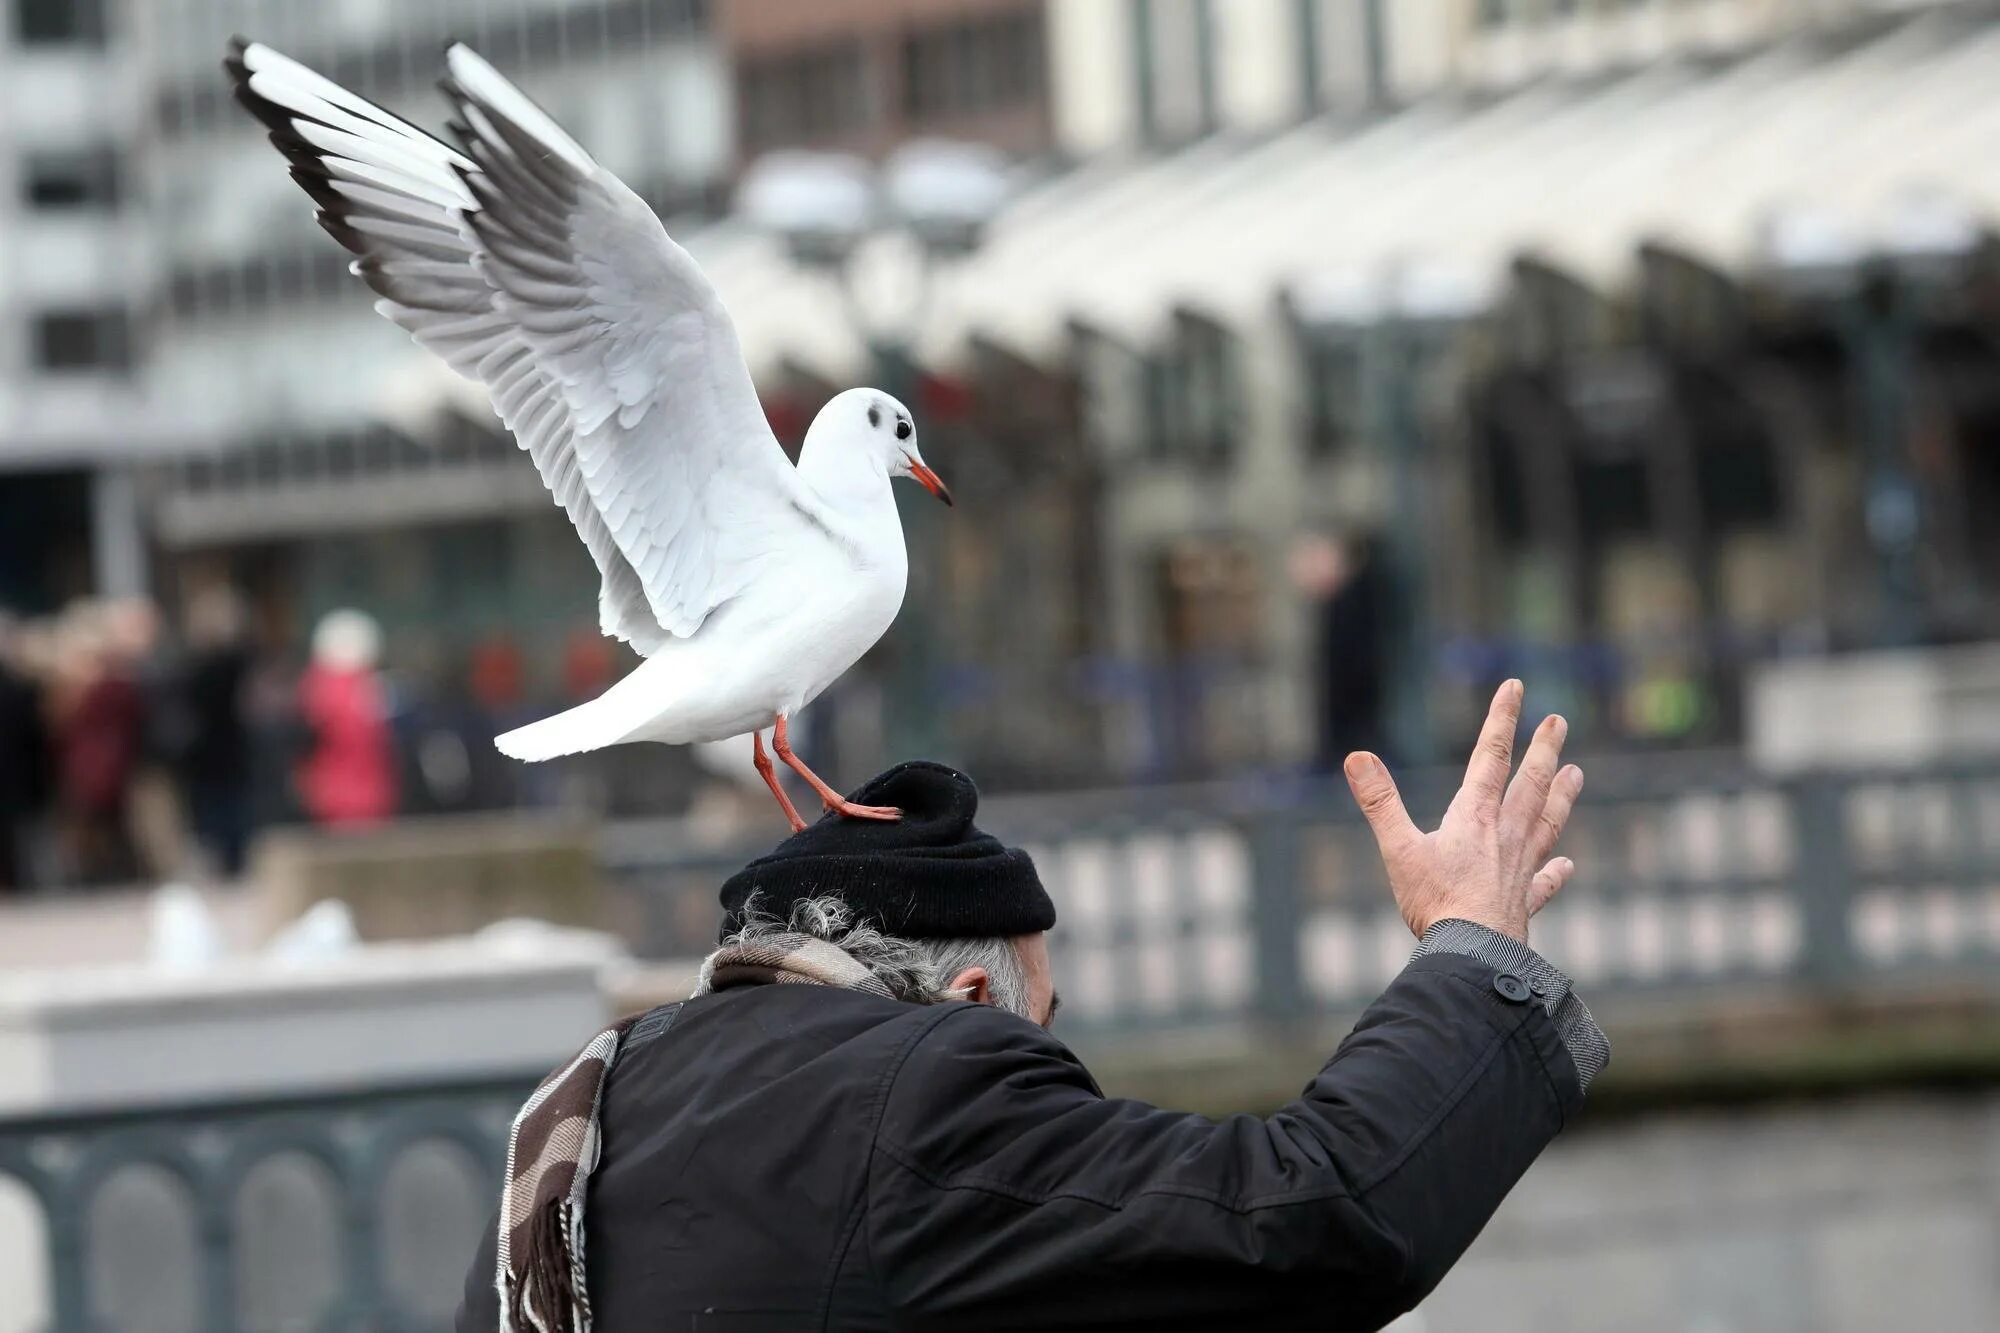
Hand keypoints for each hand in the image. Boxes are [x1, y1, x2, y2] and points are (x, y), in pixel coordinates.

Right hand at [1342, 680, 1582, 943]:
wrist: (1474, 953)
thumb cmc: (1435, 901)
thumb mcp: (1398, 848)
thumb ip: (1380, 801)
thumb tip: (1356, 757)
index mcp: (1473, 816)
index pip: (1490, 756)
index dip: (1501, 719)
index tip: (1516, 687)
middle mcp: (1504, 835)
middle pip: (1529, 783)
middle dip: (1543, 749)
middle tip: (1558, 722)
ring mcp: (1520, 868)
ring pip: (1546, 822)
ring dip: (1561, 796)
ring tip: (1575, 773)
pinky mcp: (1524, 902)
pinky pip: (1544, 882)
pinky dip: (1557, 872)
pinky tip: (1567, 866)